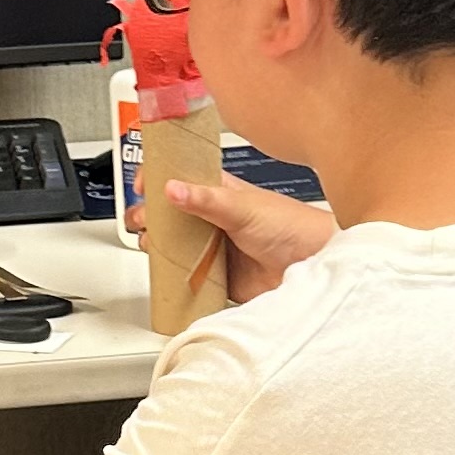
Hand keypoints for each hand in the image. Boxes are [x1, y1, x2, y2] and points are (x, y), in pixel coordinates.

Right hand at [130, 173, 334, 304]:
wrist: (313, 265)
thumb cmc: (290, 226)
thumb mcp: (243, 206)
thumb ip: (206, 199)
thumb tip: (172, 189)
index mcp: (217, 192)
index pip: (179, 177)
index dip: (157, 178)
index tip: (142, 185)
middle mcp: (211, 218)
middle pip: (169, 213)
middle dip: (149, 216)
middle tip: (141, 221)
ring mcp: (212, 247)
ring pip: (174, 245)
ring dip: (158, 246)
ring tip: (150, 246)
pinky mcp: (216, 275)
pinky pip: (187, 276)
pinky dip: (174, 277)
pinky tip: (166, 274)